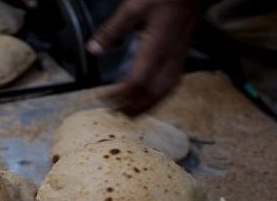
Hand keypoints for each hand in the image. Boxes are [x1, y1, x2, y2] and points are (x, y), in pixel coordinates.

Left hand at [88, 1, 202, 115]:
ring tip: (133, 114)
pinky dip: (161, 96)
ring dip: (149, 105)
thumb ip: (113, 30)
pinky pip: (173, 84)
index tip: (105, 100)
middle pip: (153, 93)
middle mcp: (169, 58)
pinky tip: (154, 98)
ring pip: (165, 91)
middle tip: (117, 115)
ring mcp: (179, 59)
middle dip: (135, 108)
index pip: (137, 82)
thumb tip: (94, 49)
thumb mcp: (134, 7)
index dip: (121, 95)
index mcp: (156, 48)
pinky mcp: (183, 56)